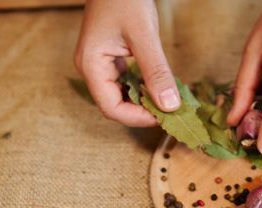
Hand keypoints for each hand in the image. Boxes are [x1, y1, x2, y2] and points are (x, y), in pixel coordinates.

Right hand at [74, 0, 179, 126]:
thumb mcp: (144, 35)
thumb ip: (156, 72)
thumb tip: (170, 106)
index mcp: (91, 66)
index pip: (111, 108)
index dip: (137, 118)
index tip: (162, 117)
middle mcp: (92, 69)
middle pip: (115, 106)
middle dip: (142, 112)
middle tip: (169, 112)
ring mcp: (101, 65)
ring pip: (122, 96)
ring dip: (144, 102)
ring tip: (167, 102)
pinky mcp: (111, 60)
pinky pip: (127, 83)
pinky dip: (143, 89)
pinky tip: (159, 87)